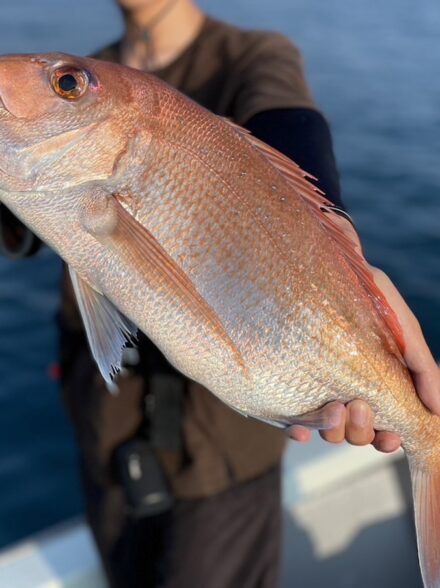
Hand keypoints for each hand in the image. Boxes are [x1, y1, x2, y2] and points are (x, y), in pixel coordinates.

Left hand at [289, 219, 439, 451]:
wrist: (320, 264)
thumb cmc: (365, 293)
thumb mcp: (400, 325)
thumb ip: (421, 364)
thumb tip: (439, 410)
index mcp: (373, 384)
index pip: (382, 427)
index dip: (387, 439)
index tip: (391, 436)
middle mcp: (344, 391)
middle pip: (355, 433)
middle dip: (361, 430)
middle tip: (360, 406)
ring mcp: (314, 390)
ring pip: (327, 430)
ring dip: (334, 429)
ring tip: (336, 407)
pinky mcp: (286, 387)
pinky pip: (292, 421)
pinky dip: (300, 432)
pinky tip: (301, 429)